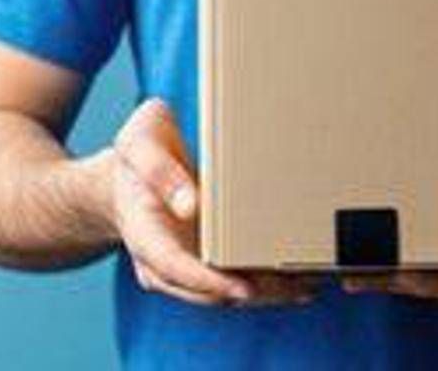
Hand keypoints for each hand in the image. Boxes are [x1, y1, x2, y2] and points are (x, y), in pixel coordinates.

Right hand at [110, 98, 316, 306]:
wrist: (128, 175)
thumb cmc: (137, 155)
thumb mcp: (137, 143)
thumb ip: (158, 167)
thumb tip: (189, 204)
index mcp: (142, 232)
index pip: (172, 267)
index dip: (207, 280)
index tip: (242, 286)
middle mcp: (162, 261)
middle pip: (207, 291)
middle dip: (253, 292)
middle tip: (297, 284)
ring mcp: (185, 266)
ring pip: (225, 294)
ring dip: (267, 294)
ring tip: (309, 283)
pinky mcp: (205, 263)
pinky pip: (234, 282)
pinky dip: (266, 284)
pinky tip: (299, 277)